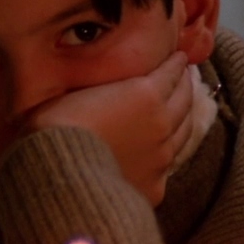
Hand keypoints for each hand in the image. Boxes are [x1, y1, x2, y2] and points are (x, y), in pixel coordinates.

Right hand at [27, 51, 192, 205]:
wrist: (62, 178)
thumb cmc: (58, 127)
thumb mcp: (76, 92)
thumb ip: (99, 86)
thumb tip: (96, 79)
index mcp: (146, 93)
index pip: (171, 72)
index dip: (176, 63)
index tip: (179, 57)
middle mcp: (162, 123)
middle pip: (184, 99)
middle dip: (185, 85)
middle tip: (185, 77)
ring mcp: (162, 157)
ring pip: (183, 131)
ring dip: (184, 116)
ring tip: (182, 109)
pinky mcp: (156, 186)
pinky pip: (167, 165)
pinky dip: (168, 151)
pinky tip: (162, 151)